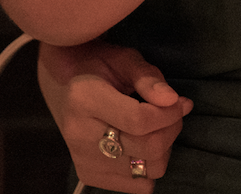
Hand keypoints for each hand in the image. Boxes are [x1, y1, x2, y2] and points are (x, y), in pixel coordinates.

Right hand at [37, 39, 190, 190]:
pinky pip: (140, 186)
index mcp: (83, 98)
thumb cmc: (95, 65)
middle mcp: (79, 133)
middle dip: (171, 129)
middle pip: (148, 147)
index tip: (181, 102)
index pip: (140, 120)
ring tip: (155, 128)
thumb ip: (148, 77)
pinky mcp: (89, 175)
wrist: (59, 82)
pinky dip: (149, 167)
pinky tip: (140, 146)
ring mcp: (83, 158)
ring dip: (163, 149)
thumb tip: (173, 100)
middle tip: (172, 112)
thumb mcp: (122, 59)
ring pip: (149, 170)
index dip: (170, 114)